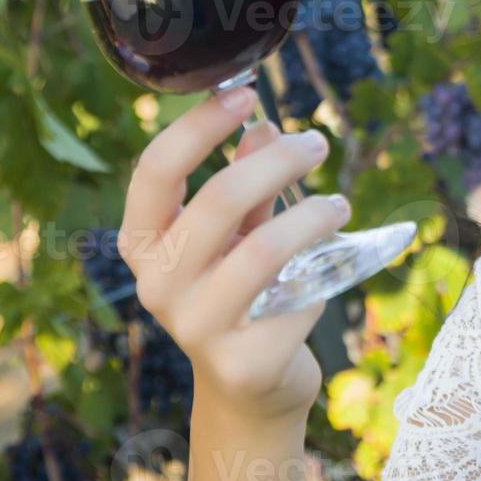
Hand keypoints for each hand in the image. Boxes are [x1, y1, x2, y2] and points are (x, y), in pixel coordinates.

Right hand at [119, 87, 348, 423]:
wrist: (251, 387)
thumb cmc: (240, 291)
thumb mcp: (235, 231)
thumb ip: (242, 180)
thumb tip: (264, 125)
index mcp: (142, 243)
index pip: (156, 170)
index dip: (200, 125)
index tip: (247, 94)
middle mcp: (157, 285)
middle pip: (220, 199)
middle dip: (279, 160)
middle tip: (317, 143)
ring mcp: (195, 328)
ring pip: (264, 248)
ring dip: (313, 212)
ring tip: (338, 203)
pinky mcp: (243, 363)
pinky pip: (298, 295)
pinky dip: (322, 269)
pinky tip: (334, 260)